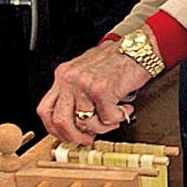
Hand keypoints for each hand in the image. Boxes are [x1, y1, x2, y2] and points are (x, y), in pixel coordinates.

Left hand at [36, 39, 151, 145]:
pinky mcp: (103, 89)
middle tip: (89, 139)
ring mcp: (84, 84)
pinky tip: (124, 109)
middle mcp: (70, 79)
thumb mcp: (87, 72)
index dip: (55, 129)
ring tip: (114, 118)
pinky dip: (119, 117)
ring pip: (85, 122)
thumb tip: (77, 122)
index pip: (45, 110)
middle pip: (60, 120)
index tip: (68, 135)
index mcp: (63, 75)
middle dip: (75, 136)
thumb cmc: (118, 58)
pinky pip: (108, 118)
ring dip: (103, 127)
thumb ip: (77, 94)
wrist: (140, 47)